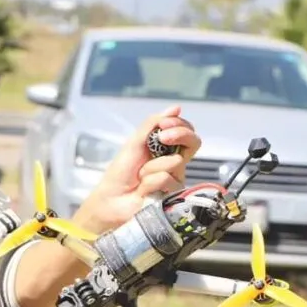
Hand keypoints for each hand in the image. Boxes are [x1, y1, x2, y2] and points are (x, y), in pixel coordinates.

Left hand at [75, 105, 200, 234]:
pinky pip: (167, 179)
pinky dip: (150, 182)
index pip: (186, 130)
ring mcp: (176, 178)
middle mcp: (175, 162)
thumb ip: (153, 124)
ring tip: (140, 176)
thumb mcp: (135, 143)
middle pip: (194, 142)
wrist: (111, 198)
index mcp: (166, 148)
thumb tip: (176, 108)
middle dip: (180, 134)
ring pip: (175, 162)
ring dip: (151, 167)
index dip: (179, 124)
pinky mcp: (174, 195)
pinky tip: (143, 189)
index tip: (164, 124)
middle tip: (162, 138)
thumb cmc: (121, 172)